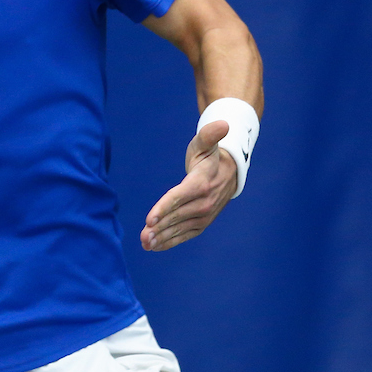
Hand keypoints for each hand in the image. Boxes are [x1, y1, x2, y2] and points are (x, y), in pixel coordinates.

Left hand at [140, 120, 236, 250]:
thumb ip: (209, 134)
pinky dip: (170, 242)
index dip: (164, 208)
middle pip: (177, 216)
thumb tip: (223, 124)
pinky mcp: (202, 223)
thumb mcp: (206, 142)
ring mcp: (204, 215)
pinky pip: (185, 235)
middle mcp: (204, 202)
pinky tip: (155, 247)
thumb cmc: (209, 155)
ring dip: (162, 238)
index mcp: (201, 182)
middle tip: (143, 236)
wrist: (228, 173)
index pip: (179, 197)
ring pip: (179, 228)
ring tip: (145, 243)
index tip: (150, 219)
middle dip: (159, 227)